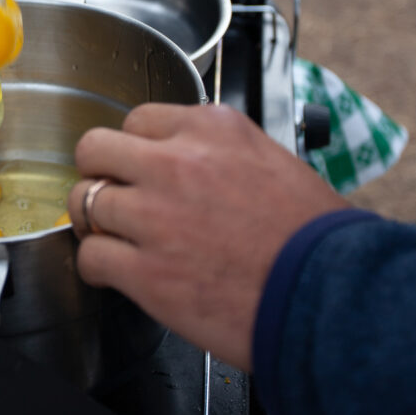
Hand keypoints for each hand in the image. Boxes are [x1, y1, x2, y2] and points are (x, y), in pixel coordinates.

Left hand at [67, 103, 347, 370]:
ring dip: (96, 223)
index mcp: (210, 128)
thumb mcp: (271, 160)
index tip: (137, 167)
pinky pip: (90, 257)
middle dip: (99, 173)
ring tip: (116, 239)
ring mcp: (154, 216)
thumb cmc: (313, 238)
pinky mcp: (145, 270)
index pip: (137, 120)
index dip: (134, 149)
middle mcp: (176, 162)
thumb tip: (187, 160)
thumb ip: (218, 152)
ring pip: (84, 201)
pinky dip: (97, 268)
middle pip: (94, 148)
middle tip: (112, 196)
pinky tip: (117, 274)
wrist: (332, 295)